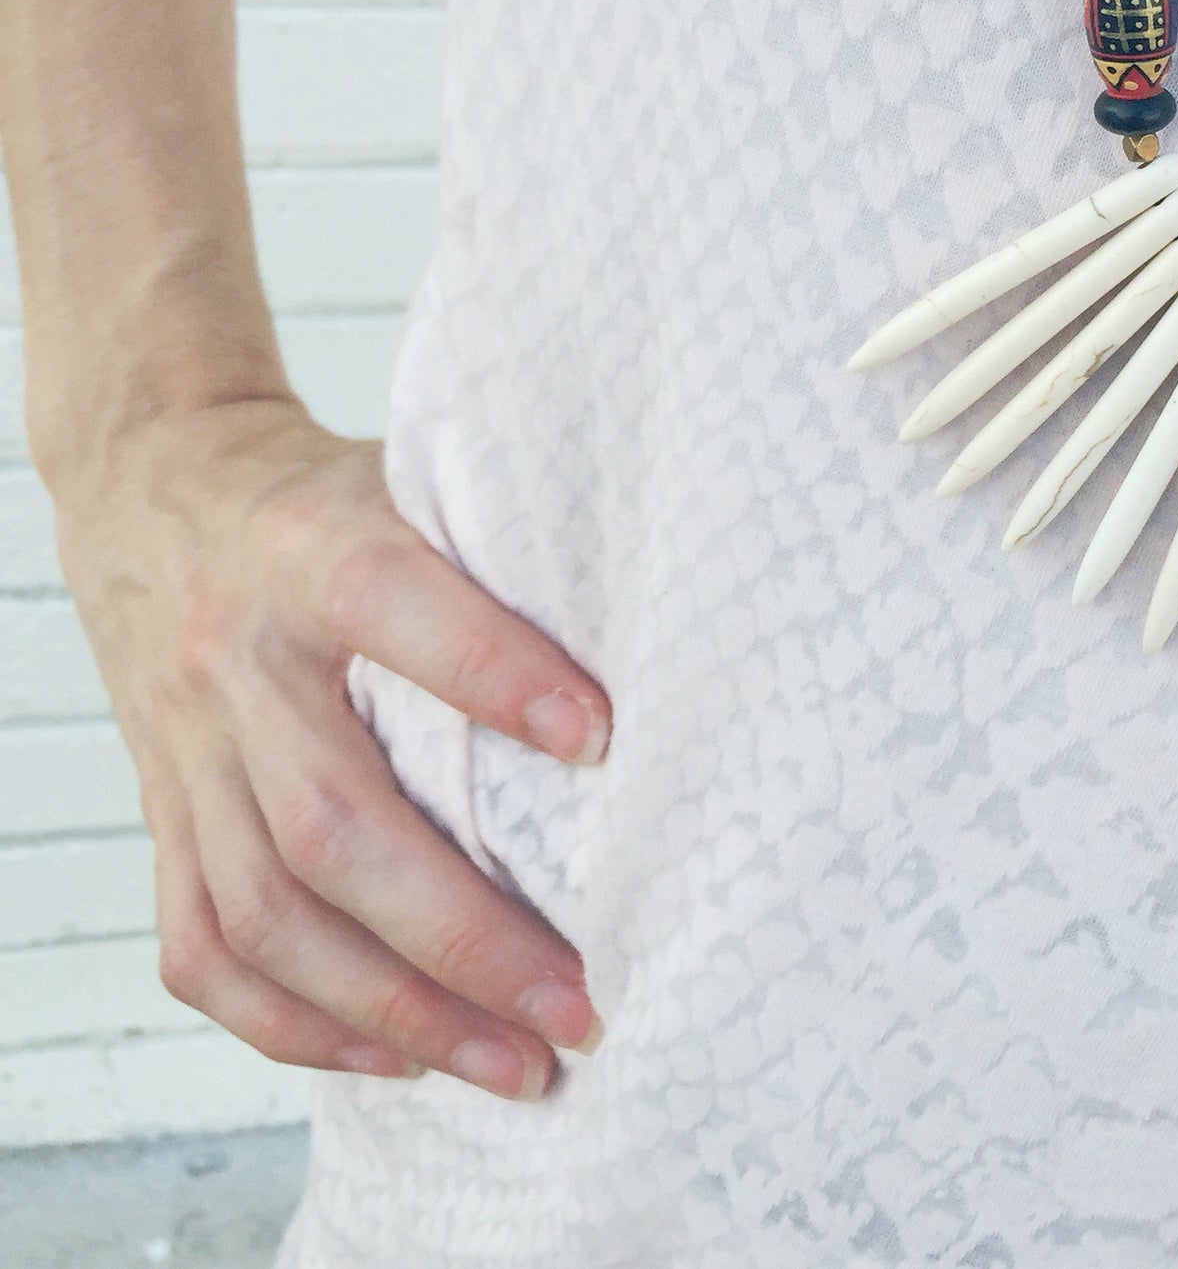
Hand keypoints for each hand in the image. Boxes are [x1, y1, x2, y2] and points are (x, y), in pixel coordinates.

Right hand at [54, 396, 610, 1098]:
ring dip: (394, 1010)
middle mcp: (240, 660)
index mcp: (311, 551)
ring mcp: (190, 751)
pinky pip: (204, 946)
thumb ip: (496, 548)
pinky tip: (390, 1056)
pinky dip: (295, 1022)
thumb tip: (654, 618)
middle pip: (333, 822)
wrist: (158, 495)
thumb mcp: (406, 479)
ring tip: (510, 1063)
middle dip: (463, 935)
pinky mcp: (164, 815)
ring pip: (269, 914)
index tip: (603, 742)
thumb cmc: (321, 497)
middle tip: (578, 1003)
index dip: (491, 672)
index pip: (391, 604)